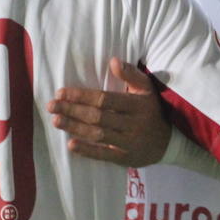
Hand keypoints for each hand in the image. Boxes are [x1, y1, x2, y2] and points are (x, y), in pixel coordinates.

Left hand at [47, 57, 169, 166]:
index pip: (105, 99)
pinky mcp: (126, 158)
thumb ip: (130, 75)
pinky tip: (71, 145)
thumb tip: (113, 61)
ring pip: (99, 134)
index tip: (62, 93)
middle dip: (73, 110)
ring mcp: (129, 142)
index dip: (82, 96)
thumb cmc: (151, 111)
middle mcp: (133, 123)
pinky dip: (88, 151)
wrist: (168, 143)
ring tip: (56, 121)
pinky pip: (105, 155)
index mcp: (137, 104)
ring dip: (75, 128)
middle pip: (98, 116)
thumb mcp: (146, 90)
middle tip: (52, 106)